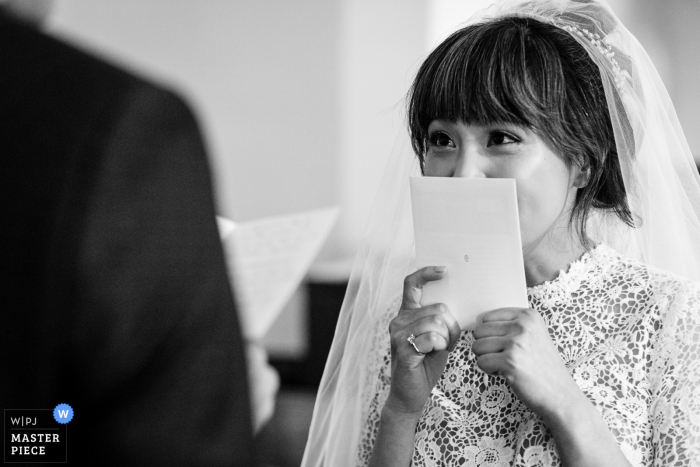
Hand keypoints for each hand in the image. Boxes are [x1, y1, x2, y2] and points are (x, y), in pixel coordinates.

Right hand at [384, 266, 461, 416]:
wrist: (410, 395)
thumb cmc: (425, 365)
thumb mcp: (436, 338)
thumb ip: (440, 320)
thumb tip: (456, 305)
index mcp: (406, 314)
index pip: (411, 283)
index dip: (427, 273)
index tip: (444, 270)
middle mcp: (399, 320)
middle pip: (438, 308)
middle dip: (452, 326)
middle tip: (447, 342)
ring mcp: (398, 333)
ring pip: (437, 322)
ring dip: (446, 339)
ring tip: (439, 350)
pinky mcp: (403, 348)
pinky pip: (432, 338)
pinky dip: (440, 347)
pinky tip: (432, 355)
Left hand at [472, 308, 583, 420]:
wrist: (560, 394)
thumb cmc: (541, 366)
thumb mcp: (533, 335)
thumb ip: (509, 325)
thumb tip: (477, 323)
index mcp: (528, 315)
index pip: (486, 317)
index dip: (489, 334)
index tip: (505, 344)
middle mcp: (522, 325)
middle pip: (479, 331)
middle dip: (486, 347)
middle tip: (506, 357)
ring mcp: (516, 343)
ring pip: (477, 346)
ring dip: (487, 359)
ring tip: (507, 364)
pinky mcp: (510, 362)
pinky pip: (481, 362)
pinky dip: (490, 371)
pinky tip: (508, 373)